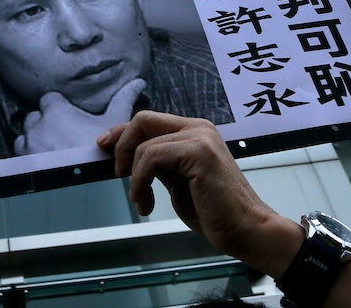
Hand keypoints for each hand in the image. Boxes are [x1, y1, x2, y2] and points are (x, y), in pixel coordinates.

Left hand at [15, 79, 145, 155]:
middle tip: (62, 136)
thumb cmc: (100, 151)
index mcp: (56, 110)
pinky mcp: (23, 160)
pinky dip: (28, 154)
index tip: (68, 117)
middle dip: (45, 123)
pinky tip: (44, 161)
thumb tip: (138, 82)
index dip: (58, 107)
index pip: (49, 98)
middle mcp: (38, 124)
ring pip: (26, 133)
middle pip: (36, 116)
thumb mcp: (115, 122)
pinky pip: (20, 152)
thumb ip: (123, 99)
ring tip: (52, 150)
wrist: (85, 181)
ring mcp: (28, 142)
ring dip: (35, 138)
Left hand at [97, 110, 300, 277]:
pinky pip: (152, 158)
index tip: (103, 147)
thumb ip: (160, 164)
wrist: (247, 230)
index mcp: (194, 131)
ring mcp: (200, 137)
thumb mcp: (177, 181)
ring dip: (134, 177)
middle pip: (142, 120)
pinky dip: (141, 181)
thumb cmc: (214, 211)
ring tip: (141, 201)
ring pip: (144, 145)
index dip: (121, 132)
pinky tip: (146, 203)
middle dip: (120, 145)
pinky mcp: (199, 152)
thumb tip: (127, 158)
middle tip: (116, 174)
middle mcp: (198, 128)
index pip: (148, 120)